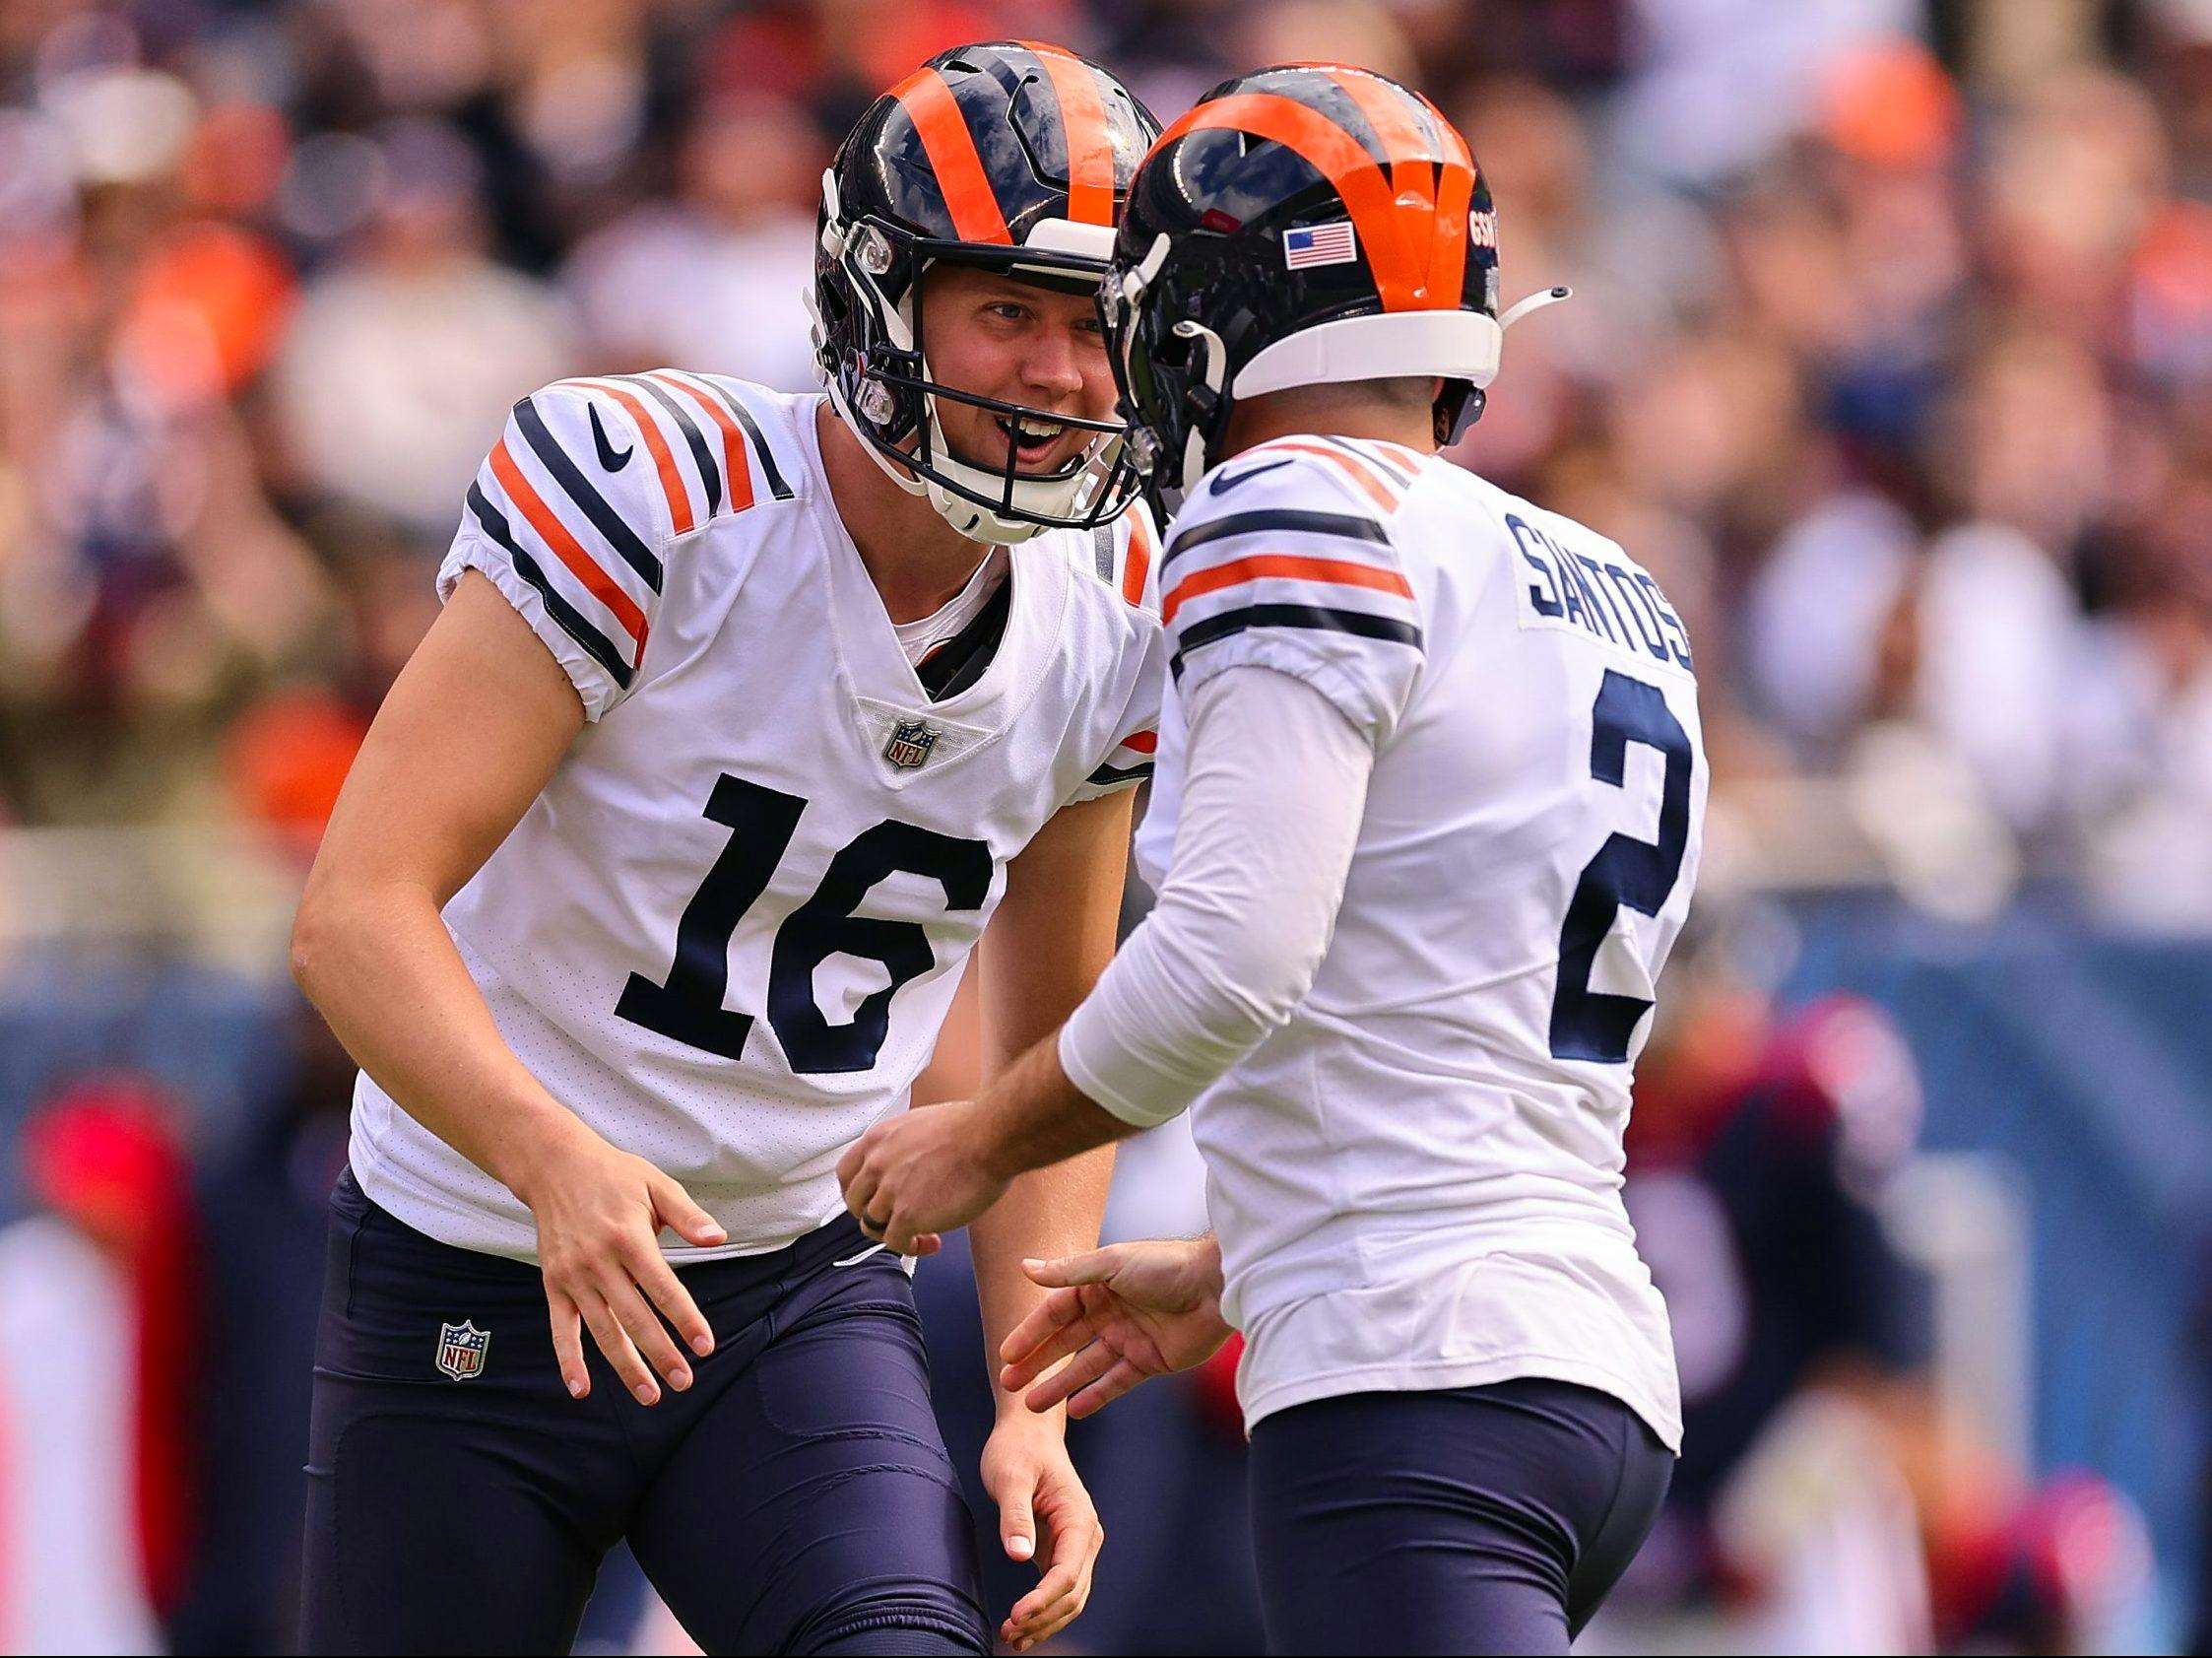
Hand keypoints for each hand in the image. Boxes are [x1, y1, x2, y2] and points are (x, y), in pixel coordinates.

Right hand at [509, 1123, 726, 1404]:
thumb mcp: (656, 1184)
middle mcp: (599, 1261)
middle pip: (635, 1317)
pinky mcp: (553, 1284)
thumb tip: (718, 1239)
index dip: (685, 1319)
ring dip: (625, 1367)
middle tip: (684, 1382)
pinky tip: (581, 1389)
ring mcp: (573, 1276)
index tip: (705, 1346)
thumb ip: (688, 1216)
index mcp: (630, 1237)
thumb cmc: (614, 1175)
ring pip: (603, 1330)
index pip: (664, 1288)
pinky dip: (569, 1360)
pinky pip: (561, 1329)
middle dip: (661, 1353)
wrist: (554, 1166)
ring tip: (649, 1395)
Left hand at [836, 1100, 1009, 1255]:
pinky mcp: (907, 1215)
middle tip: (896, 1220)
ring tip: (922, 1235)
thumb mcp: (921, 1125)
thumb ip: (903, 1147)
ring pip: (872, 1225)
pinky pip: (895, 1242)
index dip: (857, 1192)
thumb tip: (909, 1165)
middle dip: (874, 1215)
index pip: (846, 1173)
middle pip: (856, 1202)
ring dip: (894, 1234)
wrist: (991, 1137)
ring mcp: (889, 1190)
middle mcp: (876, 1163)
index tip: (871, 1200)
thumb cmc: (971, 1128)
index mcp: (878, 1139)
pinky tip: (931, 1243)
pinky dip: (910, 1247)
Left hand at [980, 1412, 1103, 1652]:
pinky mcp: (1062, 1549)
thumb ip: (1015, 1516)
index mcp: (1078, 1517)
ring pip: (1070, 1598)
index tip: (1015, 1616)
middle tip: (1008, 1633)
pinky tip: (1021, 1625)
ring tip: (1012, 1638)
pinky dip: (1043, 1610)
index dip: (1043, 1600)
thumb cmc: (1017, 1449)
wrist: (1027, 1431)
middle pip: (1073, 1593)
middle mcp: (1085, 1535)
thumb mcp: (1010, 1477)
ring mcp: (1076, 1544)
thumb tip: (1021, 1557)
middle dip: (1044, 1618)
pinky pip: (1059, 1589)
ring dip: (1045, 1621)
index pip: (1067, 1573)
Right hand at [998, 1237, 1232, 1417]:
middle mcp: (1111, 1311)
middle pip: (1066, 1342)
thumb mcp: (1112, 1264)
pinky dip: (1096, 1395)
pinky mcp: (1151, 1360)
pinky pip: (1117, 1382)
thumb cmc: (1165, 1266)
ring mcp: (1130, 1337)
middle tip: (1009, 1383)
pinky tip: (1074, 1410)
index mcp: (1099, 1285)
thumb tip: (1025, 1267)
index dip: (1030, 1333)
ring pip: (1086, 1366)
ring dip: (1060, 1384)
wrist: (1218, 1287)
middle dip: (1037, 1362)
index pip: (1055, 1312)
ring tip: (1032, 1405)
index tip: (1006, 1354)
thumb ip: (1068, 1272)